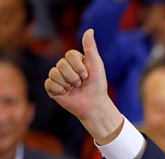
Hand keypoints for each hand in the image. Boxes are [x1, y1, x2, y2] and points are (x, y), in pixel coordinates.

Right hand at [45, 29, 122, 144]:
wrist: (94, 104)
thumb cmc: (97, 85)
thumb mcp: (96, 64)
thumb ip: (90, 47)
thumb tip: (89, 29)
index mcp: (74, 60)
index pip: (69, 54)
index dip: (79, 66)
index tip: (87, 75)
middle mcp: (64, 67)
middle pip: (61, 64)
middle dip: (74, 76)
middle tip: (81, 84)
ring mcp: (58, 77)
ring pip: (54, 73)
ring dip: (68, 83)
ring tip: (75, 89)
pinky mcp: (52, 88)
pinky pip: (49, 83)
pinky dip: (59, 89)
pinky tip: (66, 94)